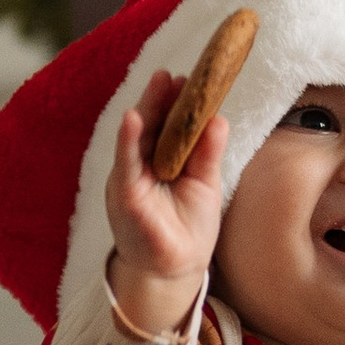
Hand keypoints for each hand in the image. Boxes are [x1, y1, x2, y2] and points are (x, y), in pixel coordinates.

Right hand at [104, 73, 226, 334]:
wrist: (177, 271)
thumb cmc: (189, 226)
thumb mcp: (205, 183)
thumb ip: (208, 152)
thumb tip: (219, 117)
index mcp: (161, 160)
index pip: (166, 124)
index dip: (175, 101)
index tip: (188, 78)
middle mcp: (141, 166)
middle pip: (149, 126)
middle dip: (160, 98)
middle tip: (173, 73)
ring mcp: (131, 180)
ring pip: (136, 139)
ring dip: (146, 110)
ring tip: (159, 83)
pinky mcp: (125, 197)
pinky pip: (125, 165)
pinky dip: (128, 141)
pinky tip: (133, 119)